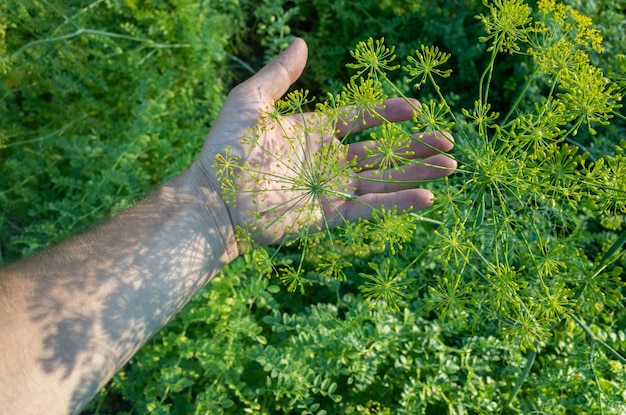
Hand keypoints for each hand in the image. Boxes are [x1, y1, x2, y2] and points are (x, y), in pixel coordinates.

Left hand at [195, 38, 456, 246]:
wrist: (214, 200)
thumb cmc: (227, 150)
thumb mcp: (250, 102)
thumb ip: (279, 74)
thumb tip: (301, 41)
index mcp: (312, 131)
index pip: (359, 119)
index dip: (386, 113)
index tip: (414, 108)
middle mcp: (327, 160)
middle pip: (380, 151)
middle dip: (414, 146)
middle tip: (448, 140)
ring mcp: (330, 188)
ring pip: (382, 179)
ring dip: (416, 173)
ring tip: (450, 165)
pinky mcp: (330, 215)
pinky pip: (369, 208)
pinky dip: (397, 203)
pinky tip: (426, 197)